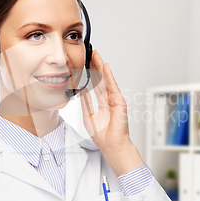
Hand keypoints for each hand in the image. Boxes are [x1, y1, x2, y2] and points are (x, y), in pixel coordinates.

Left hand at [80, 50, 143, 175]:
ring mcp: (115, 100)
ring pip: (106, 80)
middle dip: (94, 67)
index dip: (90, 75)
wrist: (112, 146)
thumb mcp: (88, 116)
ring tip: (95, 55)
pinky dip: (108, 75)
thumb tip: (80, 90)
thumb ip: (85, 102)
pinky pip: (112, 86)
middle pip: (101, 80)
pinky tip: (104, 66)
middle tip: (89, 54)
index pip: (95, 86)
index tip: (84, 65)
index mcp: (102, 104)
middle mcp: (109, 100)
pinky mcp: (119, 101)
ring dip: (100, 67)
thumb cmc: (103, 136)